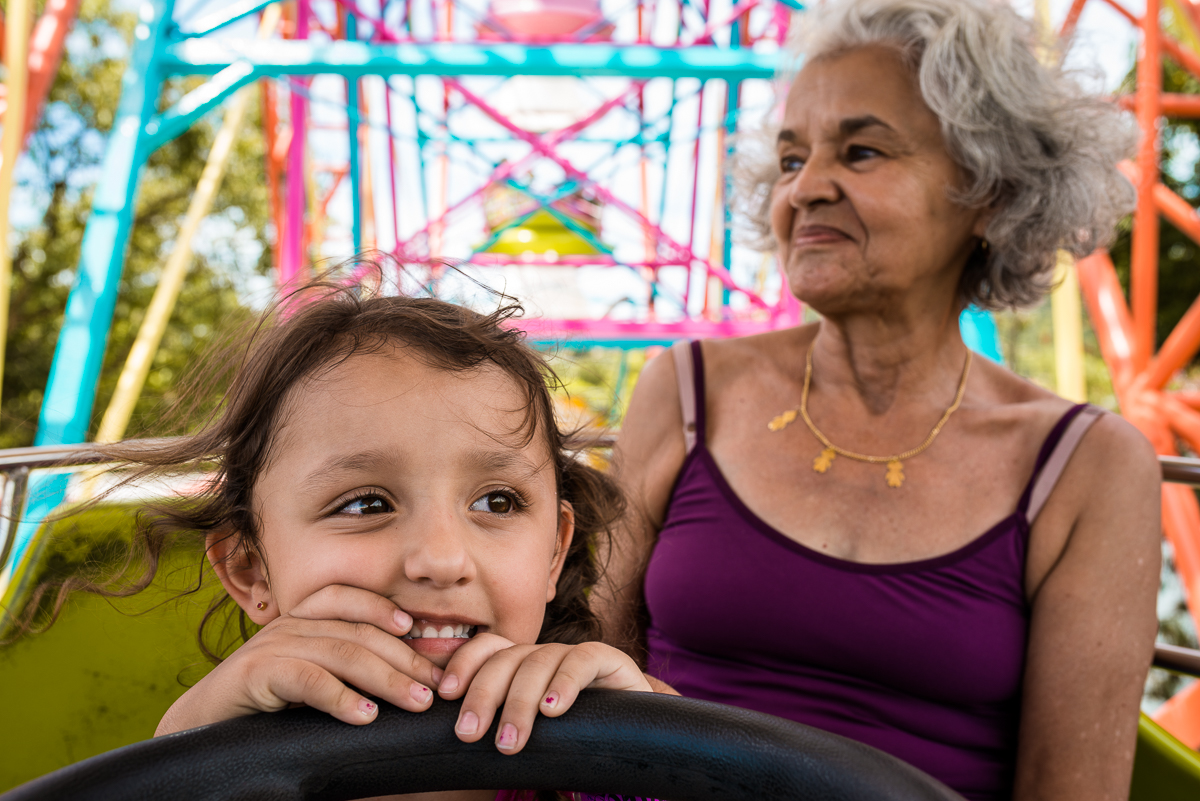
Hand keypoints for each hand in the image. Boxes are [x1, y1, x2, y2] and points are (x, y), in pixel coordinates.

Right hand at [155, 585, 443, 734]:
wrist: (197, 728)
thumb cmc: (260, 707)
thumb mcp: (305, 680)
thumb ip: (340, 671)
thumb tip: (402, 682)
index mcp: (299, 619)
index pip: (348, 600)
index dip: (386, 611)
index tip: (420, 634)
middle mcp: (287, 625)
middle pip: (357, 631)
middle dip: (404, 657)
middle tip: (437, 685)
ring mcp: (270, 647)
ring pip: (341, 654)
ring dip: (386, 679)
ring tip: (415, 702)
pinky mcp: (255, 675)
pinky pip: (307, 679)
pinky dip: (341, 697)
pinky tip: (365, 715)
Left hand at [436, 634, 652, 753]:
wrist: (635, 735)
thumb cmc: (573, 740)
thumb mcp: (533, 735)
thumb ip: (503, 729)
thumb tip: (456, 746)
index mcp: (521, 666)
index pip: (487, 649)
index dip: (464, 664)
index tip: (445, 695)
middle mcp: (544, 655)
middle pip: (507, 658)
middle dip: (483, 695)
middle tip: (469, 734)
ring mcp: (574, 654)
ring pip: (538, 662)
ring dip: (520, 703)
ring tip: (509, 741)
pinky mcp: (607, 659)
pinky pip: (582, 661)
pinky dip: (564, 683)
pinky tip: (554, 709)